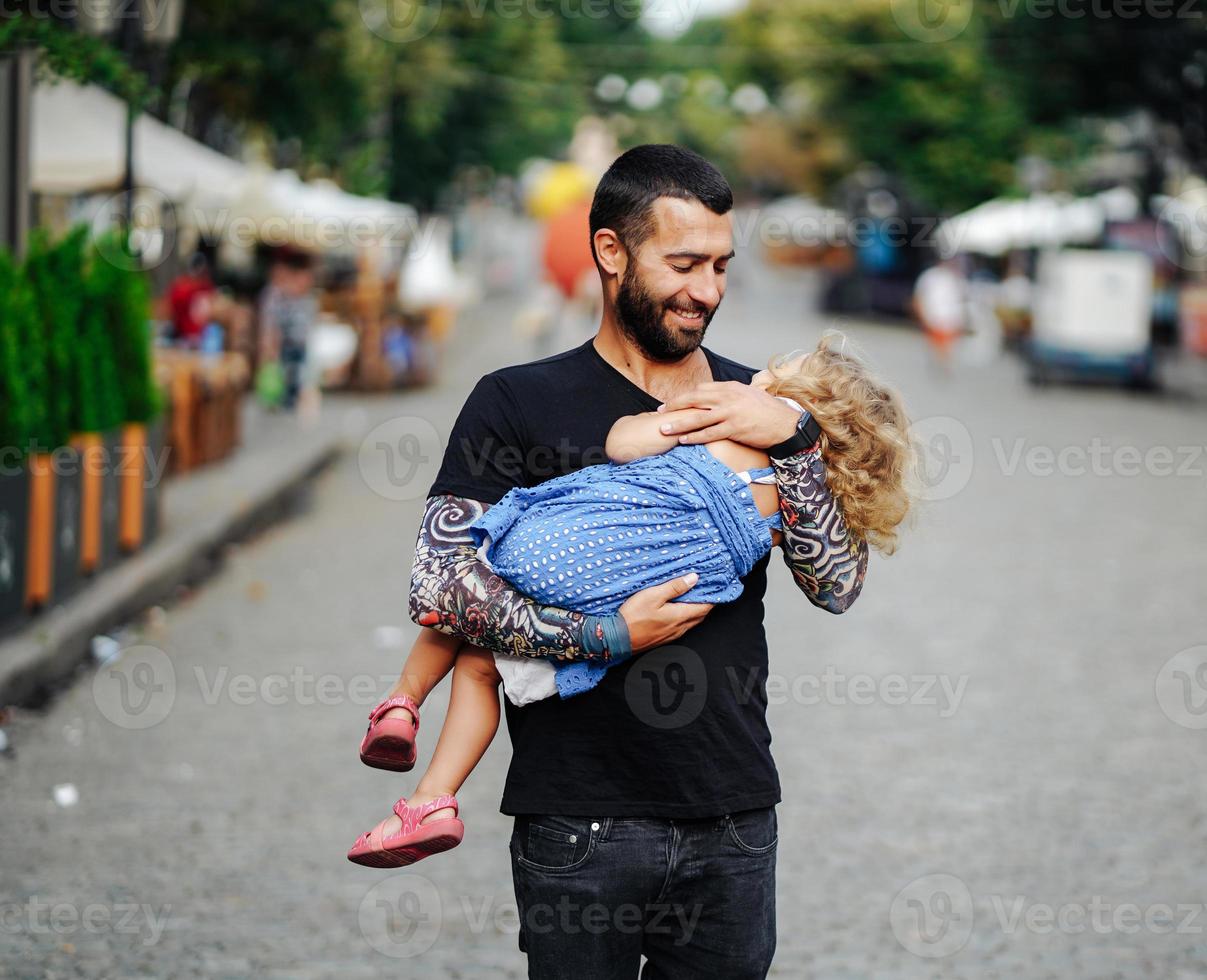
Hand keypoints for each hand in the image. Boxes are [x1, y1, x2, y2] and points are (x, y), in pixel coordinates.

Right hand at [618, 573, 712, 652]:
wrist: (616, 639)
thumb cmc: (633, 616)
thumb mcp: (653, 595)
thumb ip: (675, 587)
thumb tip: (694, 579)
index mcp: (680, 617)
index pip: (705, 607)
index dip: (713, 596)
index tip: (715, 586)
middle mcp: (679, 628)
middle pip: (700, 615)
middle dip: (706, 603)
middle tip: (706, 590)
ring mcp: (671, 635)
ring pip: (691, 622)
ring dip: (695, 611)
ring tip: (694, 598)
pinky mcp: (663, 638)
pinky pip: (681, 627)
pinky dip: (685, 617)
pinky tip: (678, 610)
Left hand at [656, 381, 799, 448]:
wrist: (786, 423)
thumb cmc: (768, 411)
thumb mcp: (749, 394)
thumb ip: (732, 394)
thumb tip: (718, 396)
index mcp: (731, 387)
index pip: (701, 388)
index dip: (685, 396)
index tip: (673, 402)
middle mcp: (728, 397)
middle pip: (694, 399)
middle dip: (675, 405)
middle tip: (660, 412)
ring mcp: (731, 412)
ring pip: (698, 418)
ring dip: (679, 424)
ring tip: (664, 429)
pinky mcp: (734, 428)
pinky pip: (709, 433)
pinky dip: (694, 437)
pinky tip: (683, 440)